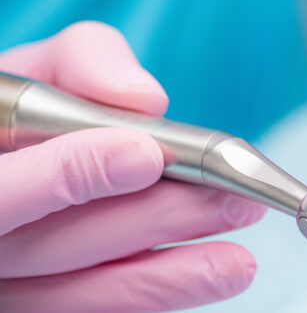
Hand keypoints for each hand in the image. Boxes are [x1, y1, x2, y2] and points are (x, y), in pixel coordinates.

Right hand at [0, 22, 265, 312]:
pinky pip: (91, 310)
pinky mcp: (32, 307)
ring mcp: (1, 286)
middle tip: (229, 200)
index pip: (2, 191)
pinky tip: (209, 280)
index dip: (71, 174)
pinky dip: (151, 297)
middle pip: (48, 248)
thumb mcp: (40, 71)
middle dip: (149, 222)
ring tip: (238, 262)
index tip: (148, 155)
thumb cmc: (23, 112)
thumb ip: (85, 63)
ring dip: (162, 280)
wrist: (9, 153)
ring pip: (70, 296)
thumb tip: (146, 100)